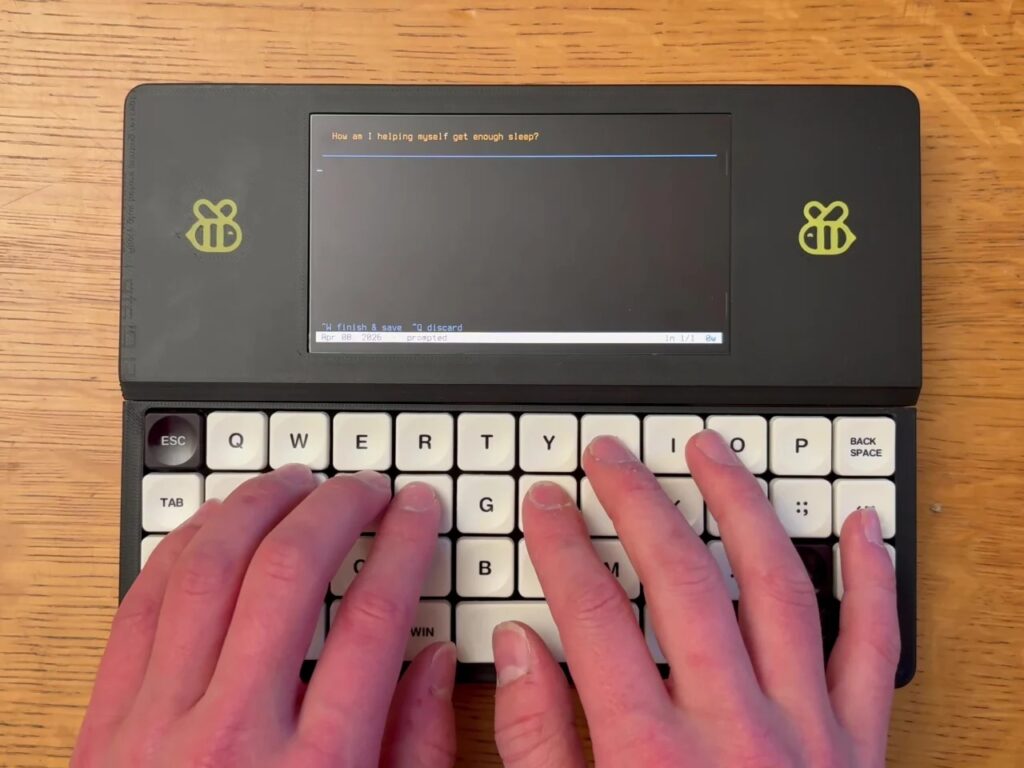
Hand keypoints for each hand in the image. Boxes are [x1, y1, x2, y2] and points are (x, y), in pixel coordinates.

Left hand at [73, 467, 456, 767]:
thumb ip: (417, 747)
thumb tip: (436, 659)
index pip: (374, 617)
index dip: (405, 544)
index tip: (417, 510)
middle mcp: (232, 735)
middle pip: (289, 572)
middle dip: (337, 506)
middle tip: (364, 485)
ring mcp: (158, 725)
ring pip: (208, 568)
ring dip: (256, 506)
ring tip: (292, 481)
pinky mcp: (105, 724)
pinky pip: (141, 603)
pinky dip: (182, 547)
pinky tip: (216, 524)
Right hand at [495, 430, 898, 767]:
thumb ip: (537, 745)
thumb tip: (520, 650)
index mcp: (654, 758)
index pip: (594, 618)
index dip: (562, 549)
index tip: (546, 507)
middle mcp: (736, 730)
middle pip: (680, 580)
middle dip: (637, 503)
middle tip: (609, 457)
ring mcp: (809, 732)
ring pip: (777, 584)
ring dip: (741, 505)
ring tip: (711, 449)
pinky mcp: (861, 746)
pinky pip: (876, 647)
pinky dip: (873, 580)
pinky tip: (861, 525)